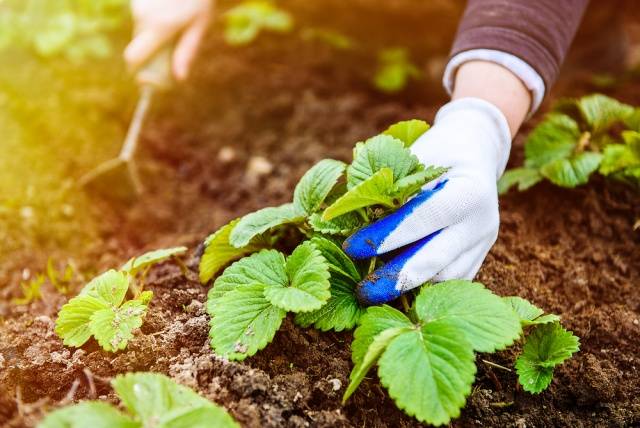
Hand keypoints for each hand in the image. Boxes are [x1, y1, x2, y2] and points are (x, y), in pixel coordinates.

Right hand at [124, 0, 212, 81]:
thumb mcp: (199, 25)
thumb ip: (187, 51)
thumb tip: (179, 78)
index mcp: (158, 27)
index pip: (133, 57)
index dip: (135, 68)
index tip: (143, 74)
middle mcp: (142, 15)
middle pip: (137, 42)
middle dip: (150, 47)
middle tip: (169, 44)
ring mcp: (137, 3)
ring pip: (139, 26)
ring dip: (152, 29)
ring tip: (174, 17)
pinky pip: (141, 12)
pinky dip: (152, 14)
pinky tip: (168, 5)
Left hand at [343, 98, 511, 304]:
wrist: (475, 154)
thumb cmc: (435, 151)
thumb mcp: (412, 157)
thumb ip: (388, 186)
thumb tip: (346, 216)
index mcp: (468, 191)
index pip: (423, 219)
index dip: (385, 236)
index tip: (351, 247)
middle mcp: (480, 223)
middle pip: (436, 262)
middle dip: (395, 280)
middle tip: (362, 291)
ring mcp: (482, 245)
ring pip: (443, 280)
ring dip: (408, 287)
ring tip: (374, 288)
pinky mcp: (478, 259)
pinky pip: (448, 283)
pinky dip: (421, 288)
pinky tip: (395, 287)